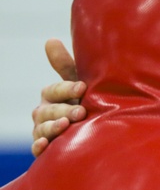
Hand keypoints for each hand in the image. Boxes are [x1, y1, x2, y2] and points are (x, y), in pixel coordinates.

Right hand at [31, 39, 86, 156]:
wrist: (91, 137)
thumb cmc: (84, 105)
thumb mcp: (78, 87)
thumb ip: (66, 67)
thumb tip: (50, 40)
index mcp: (52, 97)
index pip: (54, 90)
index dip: (66, 88)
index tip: (82, 87)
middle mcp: (44, 113)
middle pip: (48, 110)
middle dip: (64, 109)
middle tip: (81, 111)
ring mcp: (43, 131)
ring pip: (42, 128)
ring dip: (53, 126)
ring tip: (66, 125)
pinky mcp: (46, 149)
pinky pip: (37, 148)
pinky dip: (40, 146)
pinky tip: (46, 144)